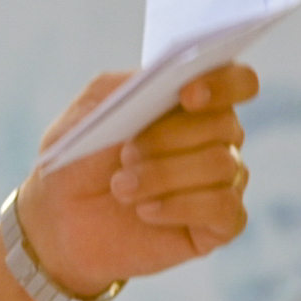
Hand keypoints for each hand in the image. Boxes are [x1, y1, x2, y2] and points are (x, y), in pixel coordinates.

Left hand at [14, 63, 258, 296]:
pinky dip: (180, 207)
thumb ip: (124, 86)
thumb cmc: (80, 156)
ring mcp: (222, 182)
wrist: (62, 217)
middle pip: (224, 125)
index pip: (239, 81)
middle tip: (125, 154)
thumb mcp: (89, 111)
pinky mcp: (219, 224)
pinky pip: (225, 208)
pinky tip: (146, 211)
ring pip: (222, 166)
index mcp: (191, 102)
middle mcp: (216, 139)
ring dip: (164, 175)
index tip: (188, 96)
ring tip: (121, 187)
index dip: (224, 83)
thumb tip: (162, 76)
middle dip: (169, 137)